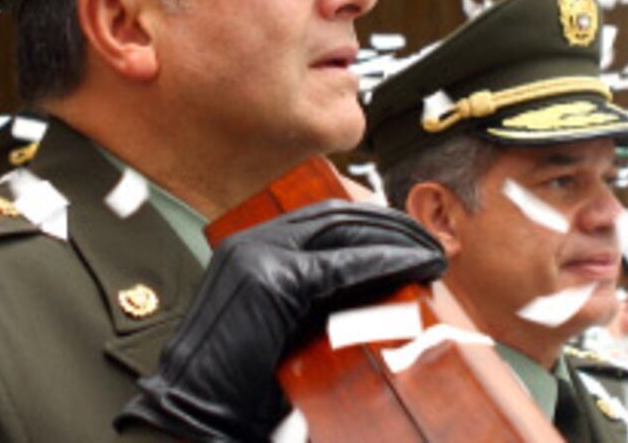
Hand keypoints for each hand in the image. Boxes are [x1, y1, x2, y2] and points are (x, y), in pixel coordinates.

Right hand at [117, 201, 446, 441]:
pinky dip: (384, 261)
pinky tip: (414, 265)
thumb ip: (319, 299)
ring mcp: (258, 256)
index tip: (409, 237)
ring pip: (344, 231)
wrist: (195, 413)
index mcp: (253, 247)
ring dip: (396, 239)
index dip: (371, 222)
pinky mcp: (272, 283)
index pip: (324, 217)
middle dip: (390, 225)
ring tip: (432, 254)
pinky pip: (342, 265)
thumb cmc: (240, 383)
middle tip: (430, 243)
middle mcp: (253, 241)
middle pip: (337, 215)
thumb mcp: (284, 326)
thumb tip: (379, 284)